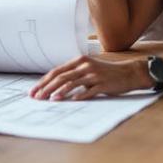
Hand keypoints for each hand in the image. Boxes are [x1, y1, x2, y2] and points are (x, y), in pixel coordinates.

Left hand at [29, 55, 148, 100]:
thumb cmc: (106, 73)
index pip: (56, 71)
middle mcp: (84, 66)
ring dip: (59, 92)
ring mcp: (93, 75)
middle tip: (36, 97)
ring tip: (49, 100)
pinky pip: (88, 91)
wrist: (129, 73)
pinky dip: (78, 96)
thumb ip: (74, 74)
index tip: (34, 91)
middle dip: (46, 88)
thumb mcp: (88, 69)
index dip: (44, 81)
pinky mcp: (102, 84)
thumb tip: (55, 85)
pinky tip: (70, 101)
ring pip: (71, 83)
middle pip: (61, 77)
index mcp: (79, 61)